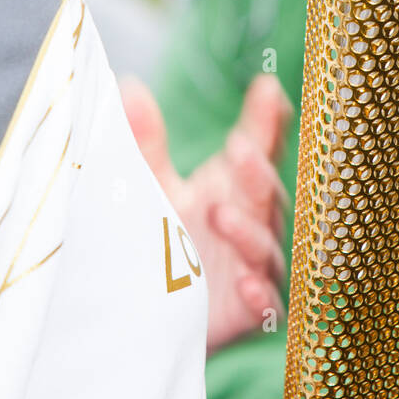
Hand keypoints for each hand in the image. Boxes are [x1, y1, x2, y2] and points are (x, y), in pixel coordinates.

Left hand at [120, 73, 291, 352]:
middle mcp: (251, 219)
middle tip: (238, 147)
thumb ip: (145, 142)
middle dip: (256, 170)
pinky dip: (260, 295)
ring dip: (248, 231)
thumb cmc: (161, 237)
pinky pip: (265, 304)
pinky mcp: (248, 311)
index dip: (269, 119)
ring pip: (265, 247)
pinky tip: (248, 285)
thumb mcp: (149, 186)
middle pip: (265, 192)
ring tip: (218, 212)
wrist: (147, 312)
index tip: (267, 91)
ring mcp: (252, 265)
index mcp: (232, 183)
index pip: (259, 146)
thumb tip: (129, 86)